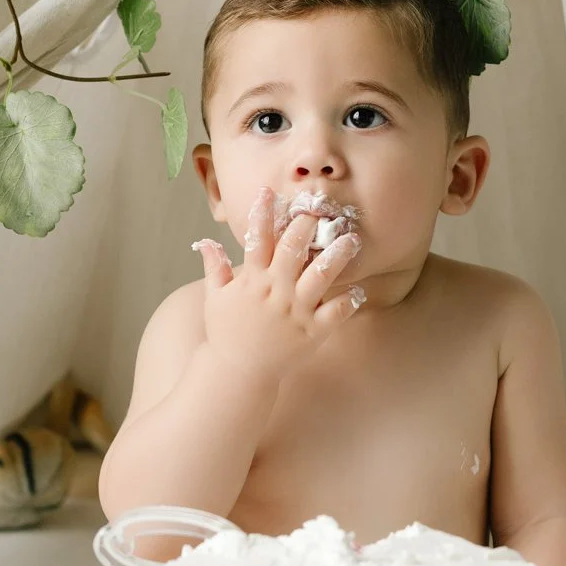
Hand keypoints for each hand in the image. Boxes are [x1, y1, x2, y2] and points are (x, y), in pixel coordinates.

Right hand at [193, 187, 364, 380]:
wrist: (237, 373)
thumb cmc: (225, 334)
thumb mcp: (214, 298)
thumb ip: (214, 268)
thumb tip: (205, 242)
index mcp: (252, 280)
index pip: (258, 239)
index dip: (262, 213)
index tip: (270, 192)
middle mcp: (276, 291)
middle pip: (294, 249)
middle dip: (307, 225)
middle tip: (320, 209)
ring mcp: (296, 311)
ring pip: (322, 276)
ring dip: (338, 255)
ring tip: (352, 239)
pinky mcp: (312, 332)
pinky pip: (336, 313)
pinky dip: (349, 301)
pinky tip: (360, 290)